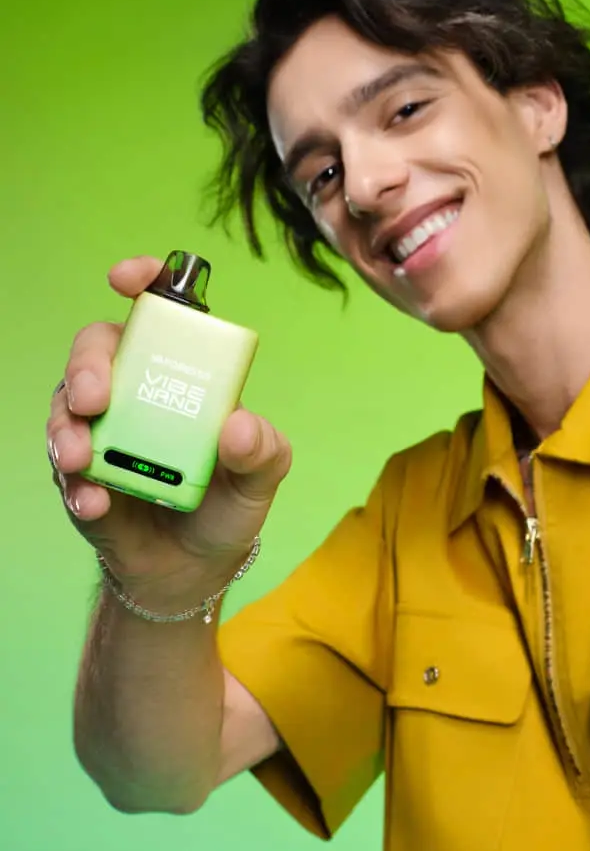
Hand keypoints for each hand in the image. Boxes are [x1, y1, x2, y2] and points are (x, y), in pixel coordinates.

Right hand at [46, 256, 291, 607]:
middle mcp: (136, 395)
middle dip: (86, 365)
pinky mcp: (81, 478)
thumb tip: (239, 425)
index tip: (128, 277)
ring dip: (65, 428)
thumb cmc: (228, 507)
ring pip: (64, 406)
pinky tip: (94, 502)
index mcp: (182, 378)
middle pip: (97, 350)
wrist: (194, 573)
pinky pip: (64, 470)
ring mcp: (103, 435)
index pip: (159, 315)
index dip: (143, 283)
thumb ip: (263, 451)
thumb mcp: (261, 479)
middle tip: (94, 398)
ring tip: (81, 459)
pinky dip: (75, 485)